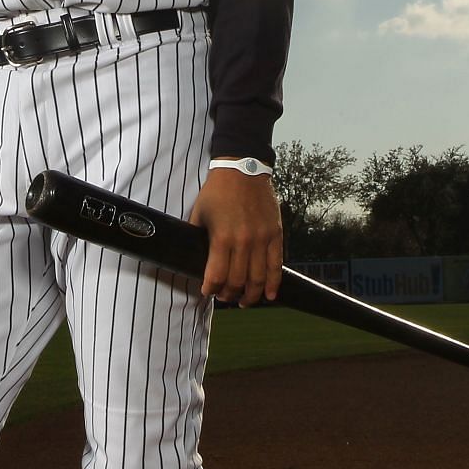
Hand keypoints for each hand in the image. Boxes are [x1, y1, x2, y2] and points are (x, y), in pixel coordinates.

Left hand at [188, 166, 282, 306]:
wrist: (243, 168)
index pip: (216, 276)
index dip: (210, 289)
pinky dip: (273, 283)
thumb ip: (197, 236)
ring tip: (244, 301)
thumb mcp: (199, 212)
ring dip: (251, 295)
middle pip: (238, 282)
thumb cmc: (218, 190)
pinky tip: (269, 295)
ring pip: (258, 279)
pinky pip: (277, 265)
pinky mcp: (275, 234)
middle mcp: (244, 241)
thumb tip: (192, 256)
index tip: (207, 292)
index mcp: (222, 237)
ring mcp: (262, 239)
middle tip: (224, 297)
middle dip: (229, 294)